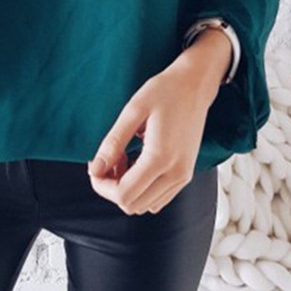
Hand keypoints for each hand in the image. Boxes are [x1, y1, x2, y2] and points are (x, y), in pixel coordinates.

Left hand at [86, 35, 230, 214]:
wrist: (195, 85)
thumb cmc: (165, 91)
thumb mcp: (133, 110)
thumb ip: (113, 142)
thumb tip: (95, 169)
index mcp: (160, 158)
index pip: (123, 195)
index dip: (102, 185)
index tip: (95, 164)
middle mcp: (176, 174)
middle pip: (133, 205)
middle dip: (112, 186)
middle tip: (109, 158)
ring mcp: (183, 176)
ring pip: (145, 204)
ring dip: (127, 188)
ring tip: (123, 157)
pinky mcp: (186, 173)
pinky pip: (158, 197)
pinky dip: (142, 187)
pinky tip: (136, 161)